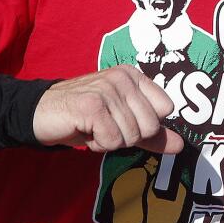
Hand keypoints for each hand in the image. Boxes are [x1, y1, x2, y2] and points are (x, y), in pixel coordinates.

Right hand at [33, 64, 184, 154]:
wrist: (42, 114)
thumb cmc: (85, 117)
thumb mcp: (123, 123)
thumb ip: (153, 134)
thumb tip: (181, 146)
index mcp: (133, 76)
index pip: (164, 110)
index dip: (144, 126)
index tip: (120, 120)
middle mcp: (122, 77)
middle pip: (149, 126)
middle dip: (126, 137)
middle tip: (104, 126)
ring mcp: (106, 89)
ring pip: (130, 136)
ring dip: (109, 141)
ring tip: (92, 127)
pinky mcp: (92, 105)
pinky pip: (112, 140)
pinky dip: (97, 144)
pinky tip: (84, 130)